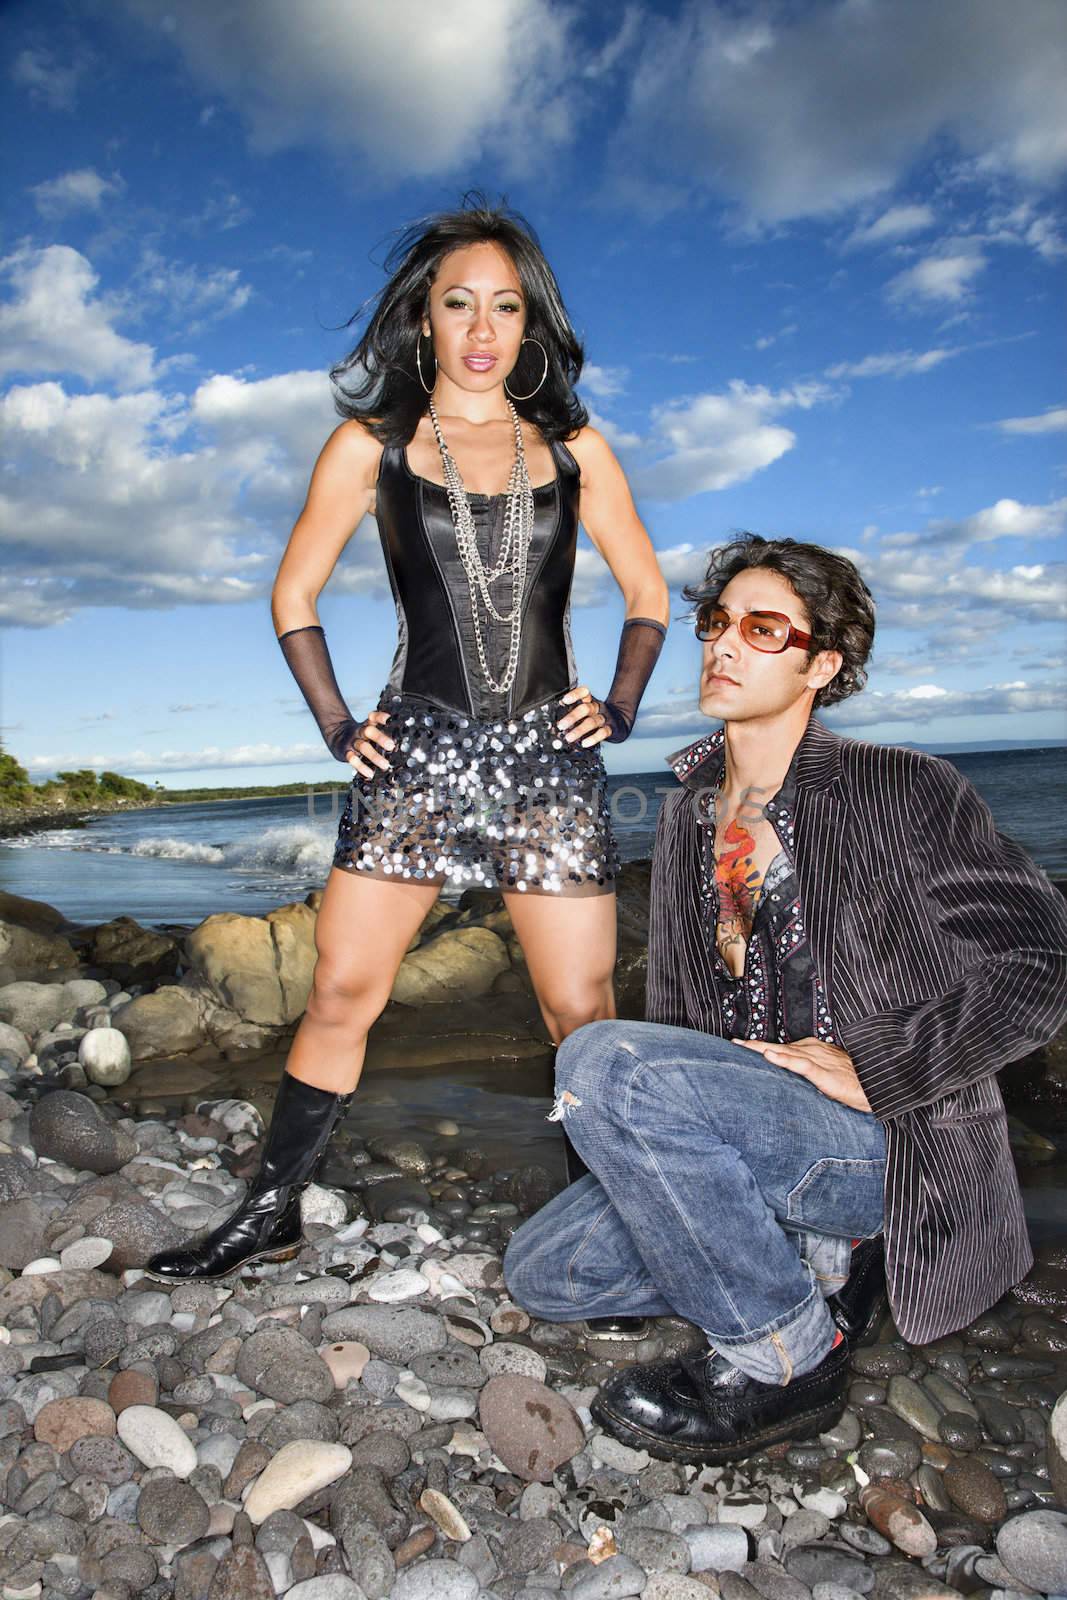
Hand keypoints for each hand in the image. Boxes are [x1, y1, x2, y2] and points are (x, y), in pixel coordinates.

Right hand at [340, 711, 394, 777]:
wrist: (336, 735)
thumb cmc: (362, 735)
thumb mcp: (370, 729)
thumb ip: (383, 733)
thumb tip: (405, 741)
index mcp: (368, 725)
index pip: (373, 717)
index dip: (381, 717)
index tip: (390, 719)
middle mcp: (360, 732)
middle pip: (369, 731)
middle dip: (380, 738)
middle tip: (391, 745)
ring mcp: (353, 742)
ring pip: (363, 747)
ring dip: (374, 756)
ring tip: (385, 765)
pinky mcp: (346, 753)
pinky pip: (353, 759)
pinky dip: (362, 767)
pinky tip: (370, 773)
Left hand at [556, 685, 610, 746]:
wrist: (617, 719)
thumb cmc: (593, 715)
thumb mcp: (582, 711)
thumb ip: (570, 714)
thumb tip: (553, 724)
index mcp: (589, 701)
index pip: (584, 693)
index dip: (575, 695)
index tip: (565, 700)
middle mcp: (596, 708)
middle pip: (585, 709)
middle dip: (572, 717)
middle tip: (561, 725)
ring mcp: (603, 718)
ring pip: (592, 722)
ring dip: (579, 730)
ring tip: (569, 738)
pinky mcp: (609, 728)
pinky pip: (603, 733)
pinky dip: (593, 738)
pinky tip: (584, 743)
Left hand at [734, 1036, 872, 1112]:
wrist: (880, 1086)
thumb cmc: (857, 1082)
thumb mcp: (828, 1077)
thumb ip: (809, 1075)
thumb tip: (790, 1081)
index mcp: (813, 1050)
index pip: (781, 1047)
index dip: (760, 1046)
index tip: (739, 1046)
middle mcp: (813, 1051)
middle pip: (778, 1047)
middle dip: (754, 1045)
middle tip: (732, 1043)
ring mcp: (820, 1060)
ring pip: (785, 1052)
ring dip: (762, 1049)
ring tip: (742, 1047)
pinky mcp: (826, 1073)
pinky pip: (802, 1065)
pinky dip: (785, 1060)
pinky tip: (770, 1056)